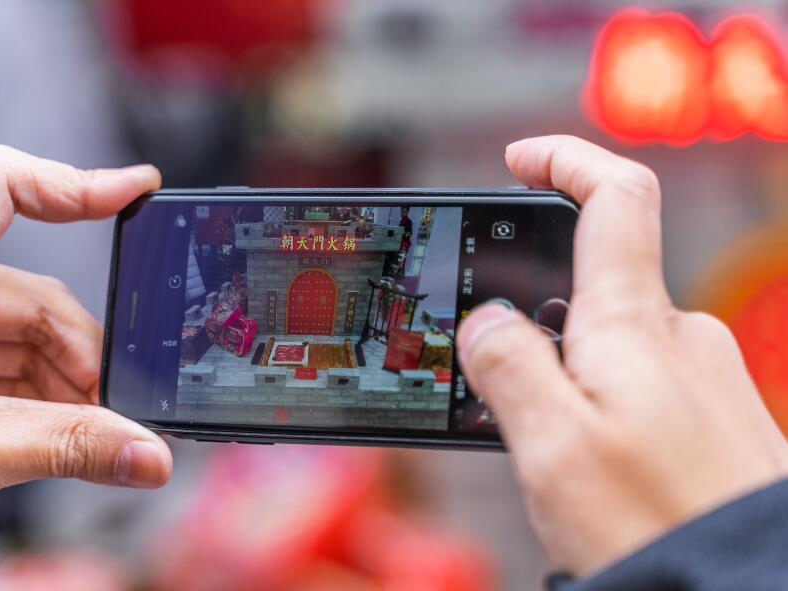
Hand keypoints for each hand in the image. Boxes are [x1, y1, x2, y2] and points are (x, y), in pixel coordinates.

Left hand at [0, 146, 171, 562]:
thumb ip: (70, 448)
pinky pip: (15, 366)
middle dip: (82, 358)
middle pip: (36, 297)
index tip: (137, 193)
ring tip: (89, 435)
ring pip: (32, 337)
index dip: (74, 183)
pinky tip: (63, 434)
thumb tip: (149, 453)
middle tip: (113, 411)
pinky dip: (45, 399)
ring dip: (69, 386)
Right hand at [456, 136, 787, 576]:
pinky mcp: (714, 419)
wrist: (743, 589)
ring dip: (564, 375)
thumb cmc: (654, 525)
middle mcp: (680, 336)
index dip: (565, 161)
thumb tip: (486, 320)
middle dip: (535, 318)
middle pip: (594, 283)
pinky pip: (641, 385)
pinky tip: (588, 466)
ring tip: (544, 449)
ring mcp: (704, 378)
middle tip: (499, 388)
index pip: (614, 198)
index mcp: (636, 323)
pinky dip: (599, 404)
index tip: (518, 160)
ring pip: (612, 345)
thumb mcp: (551, 445)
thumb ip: (509, 366)